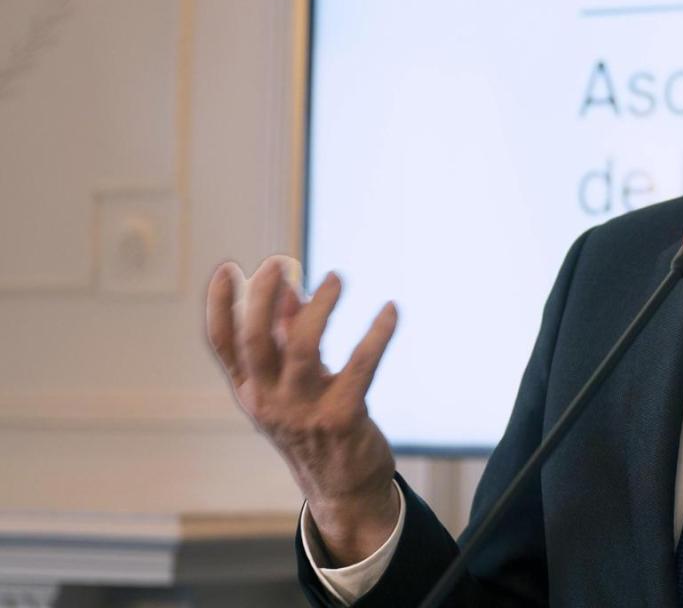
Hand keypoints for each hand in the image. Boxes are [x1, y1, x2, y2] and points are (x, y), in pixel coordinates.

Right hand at [205, 255, 401, 565]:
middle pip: (255, 342)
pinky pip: (361, 366)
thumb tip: (291, 289)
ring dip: (320, 307)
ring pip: (302, 347)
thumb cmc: (315, 426)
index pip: (222, 346)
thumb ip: (287, 338)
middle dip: (263, 297)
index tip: (227, 268)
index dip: (220, 306)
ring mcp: (303, 412)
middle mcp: (269, 401)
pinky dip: (377, 334)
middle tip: (279, 263)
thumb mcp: (292, 386)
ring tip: (336, 278)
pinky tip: (391, 311)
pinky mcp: (342, 417)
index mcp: (251, 391)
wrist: (343, 489)